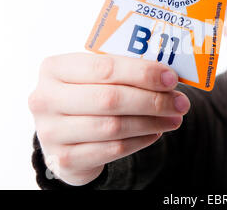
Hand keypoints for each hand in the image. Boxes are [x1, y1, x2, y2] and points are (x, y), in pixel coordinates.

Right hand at [28, 52, 189, 185]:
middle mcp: (45, 98)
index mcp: (55, 68)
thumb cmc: (87, 93)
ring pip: (114, 126)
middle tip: (181, 102)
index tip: (171, 78)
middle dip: (153, 100)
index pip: (105, 67)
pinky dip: (140, 141)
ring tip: (174, 118)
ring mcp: (50, 132)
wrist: (63, 132)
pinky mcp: (63, 159)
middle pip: (111, 98)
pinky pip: (112, 150)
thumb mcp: (96, 76)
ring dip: (152, 122)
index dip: (143, 73)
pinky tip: (155, 132)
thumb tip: (168, 77)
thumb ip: (124, 70)